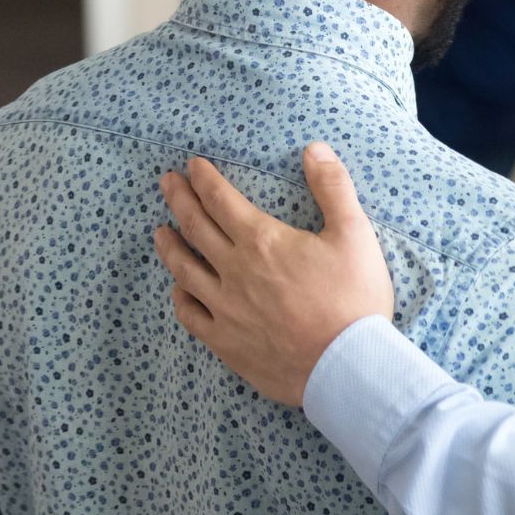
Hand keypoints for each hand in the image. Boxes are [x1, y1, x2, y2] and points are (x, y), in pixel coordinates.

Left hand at [152, 143, 394, 406]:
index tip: (192, 165)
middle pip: (195, 229)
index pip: (221, 200)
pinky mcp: (226, 342)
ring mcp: (225, 309)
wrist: (346, 365)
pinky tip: (177, 290)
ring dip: (169, 247)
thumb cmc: (354, 298)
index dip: (204, 180)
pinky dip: (179, 298)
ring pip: (184, 271)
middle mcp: (234, 271)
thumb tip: (314, 149)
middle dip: (179, 201)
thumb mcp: (355, 234)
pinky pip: (190, 316)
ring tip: (159, 232)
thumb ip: (333, 188)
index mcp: (262, 241)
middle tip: (166, 183)